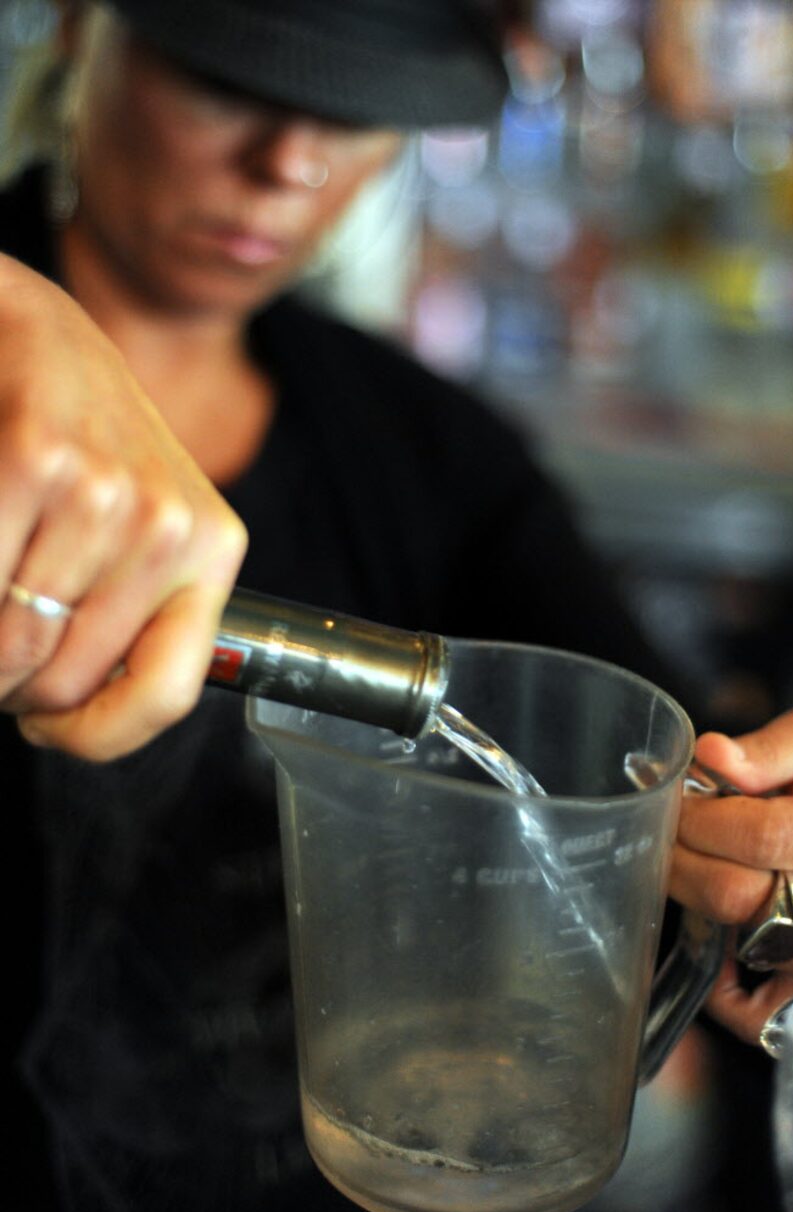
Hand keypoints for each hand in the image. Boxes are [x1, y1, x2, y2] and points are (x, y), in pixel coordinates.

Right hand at [0, 255, 247, 758]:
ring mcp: (109, 492)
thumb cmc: (83, 443)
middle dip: (11, 682)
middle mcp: (172, 525)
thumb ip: (126, 613)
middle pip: (63, 679)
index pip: (168, 691)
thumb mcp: (140, 529)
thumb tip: (63, 718)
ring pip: (9, 642)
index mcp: (210, 551)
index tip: (49, 728)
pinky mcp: (39, 460)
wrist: (35, 330)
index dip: (97, 736)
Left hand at [672, 707, 792, 1044]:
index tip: (680, 801)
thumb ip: (774, 751)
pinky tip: (727, 936)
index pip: (759, 836)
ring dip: (703, 902)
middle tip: (678, 832)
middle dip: (686, 856)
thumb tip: (713, 757)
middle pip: (736, 896)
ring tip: (712, 867)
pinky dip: (721, 982)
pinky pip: (750, 1013)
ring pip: (738, 943)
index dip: (699, 816)